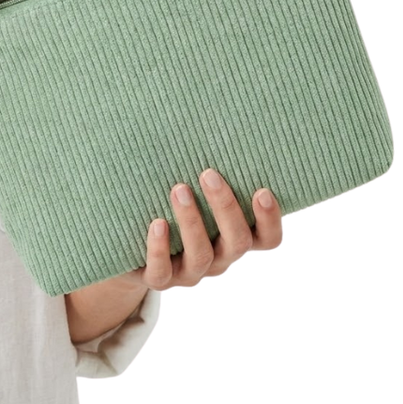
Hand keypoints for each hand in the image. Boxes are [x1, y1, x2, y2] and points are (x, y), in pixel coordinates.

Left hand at [119, 168, 281, 289]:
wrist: (132, 254)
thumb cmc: (172, 210)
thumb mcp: (194, 194)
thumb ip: (208, 176)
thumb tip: (211, 123)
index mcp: (233, 239)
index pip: (267, 239)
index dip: (270, 220)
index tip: (262, 190)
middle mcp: (218, 259)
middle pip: (237, 242)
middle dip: (225, 207)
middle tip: (208, 174)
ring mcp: (189, 272)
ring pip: (201, 254)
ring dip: (192, 220)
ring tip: (178, 189)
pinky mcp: (159, 279)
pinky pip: (162, 271)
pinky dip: (160, 247)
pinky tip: (157, 223)